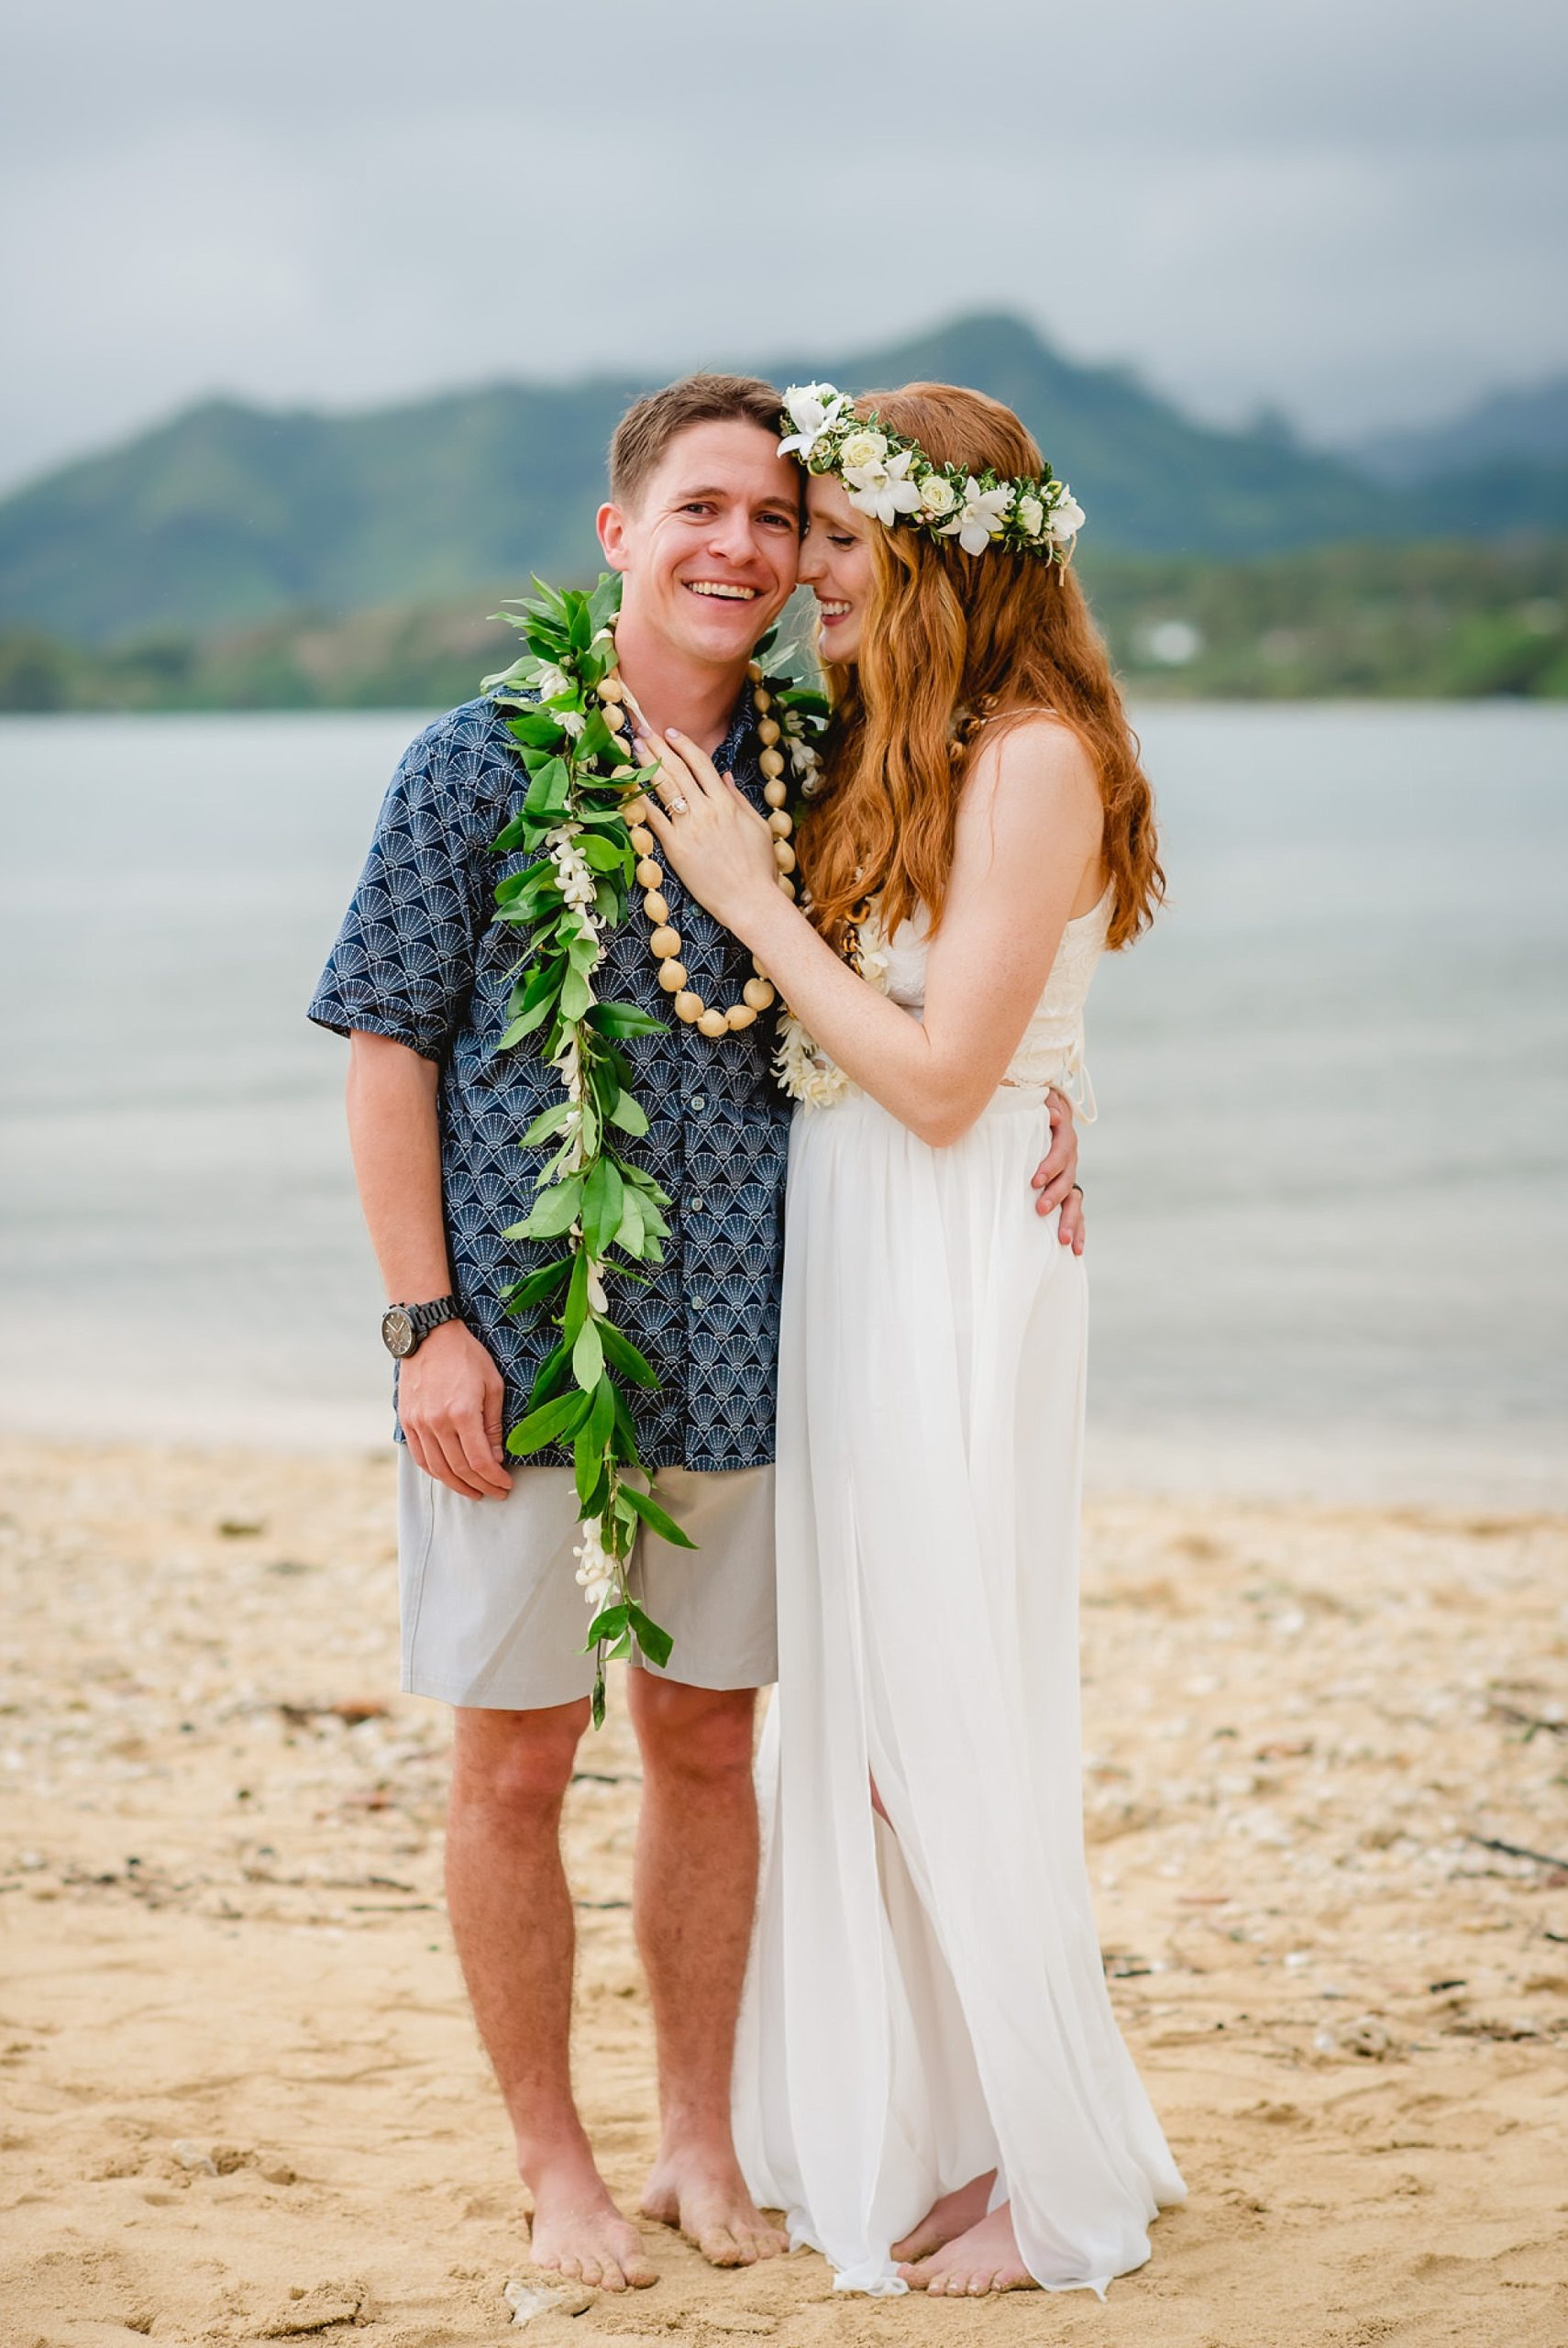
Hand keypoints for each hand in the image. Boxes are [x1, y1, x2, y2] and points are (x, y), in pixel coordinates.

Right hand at [399, 1320, 513, 1499]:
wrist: (430, 1335)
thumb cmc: (466, 1356)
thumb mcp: (492, 1385)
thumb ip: (493, 1425)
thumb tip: (496, 1458)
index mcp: (462, 1413)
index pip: (480, 1461)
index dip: (494, 1479)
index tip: (505, 1485)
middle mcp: (437, 1422)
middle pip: (459, 1470)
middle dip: (480, 1486)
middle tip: (494, 1493)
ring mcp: (418, 1423)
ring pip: (437, 1469)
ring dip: (457, 1485)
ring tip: (474, 1491)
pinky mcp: (407, 1421)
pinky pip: (420, 1457)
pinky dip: (435, 1472)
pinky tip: (449, 1476)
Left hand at [638, 725, 781, 936]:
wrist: (750, 900)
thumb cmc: (759, 867)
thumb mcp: (758, 826)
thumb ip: (739, 798)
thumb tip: (725, 775)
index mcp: (727, 803)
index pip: (701, 764)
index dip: (684, 745)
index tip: (671, 732)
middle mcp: (706, 811)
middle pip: (678, 770)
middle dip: (658, 746)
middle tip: (642, 728)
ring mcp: (689, 829)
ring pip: (664, 788)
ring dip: (647, 764)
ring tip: (633, 747)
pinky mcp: (675, 848)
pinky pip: (654, 819)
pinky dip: (641, 801)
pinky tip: (629, 786)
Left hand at [1031, 1088, 1084, 1252]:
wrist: (1045, 1115)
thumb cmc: (1034, 1110)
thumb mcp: (1038, 1100)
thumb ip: (1046, 1105)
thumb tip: (1054, 1115)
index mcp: (1064, 1139)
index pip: (1061, 1153)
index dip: (1050, 1166)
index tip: (1034, 1180)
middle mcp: (1071, 1160)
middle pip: (1069, 1180)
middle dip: (1056, 1196)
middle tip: (1040, 1210)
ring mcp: (1071, 1178)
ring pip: (1075, 1201)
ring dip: (1070, 1220)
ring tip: (1063, 1241)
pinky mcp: (1067, 1192)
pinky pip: (1076, 1213)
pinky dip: (1077, 1230)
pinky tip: (1075, 1250)